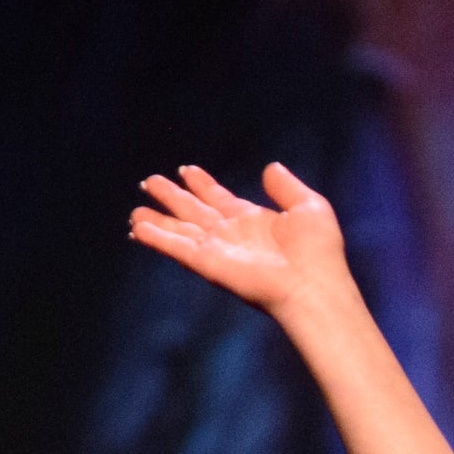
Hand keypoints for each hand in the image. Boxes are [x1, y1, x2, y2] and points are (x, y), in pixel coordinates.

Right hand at [128, 161, 348, 317]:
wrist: (315, 286)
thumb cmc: (319, 252)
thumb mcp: (309, 206)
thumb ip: (286, 186)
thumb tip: (271, 167)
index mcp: (253, 220)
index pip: (219, 198)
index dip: (202, 184)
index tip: (186, 170)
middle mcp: (231, 234)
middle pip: (193, 211)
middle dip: (171, 196)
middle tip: (149, 181)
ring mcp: (218, 250)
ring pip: (179, 230)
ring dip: (157, 221)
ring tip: (135, 212)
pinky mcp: (209, 265)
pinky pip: (178, 248)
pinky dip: (158, 238)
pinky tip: (138, 229)